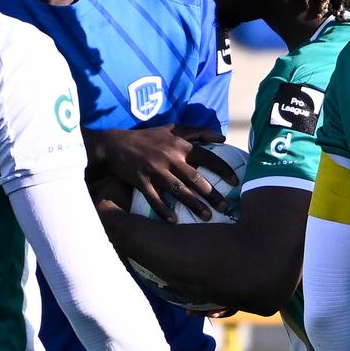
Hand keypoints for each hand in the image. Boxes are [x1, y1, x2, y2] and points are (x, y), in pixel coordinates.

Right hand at [88, 125, 236, 219]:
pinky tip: (174, 221)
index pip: (208, 157)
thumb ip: (198, 132)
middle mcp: (169, 158)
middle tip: (226, 207)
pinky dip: (164, 210)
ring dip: (194, 205)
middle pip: (195, 178)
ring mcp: (154, 170)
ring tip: (207, 216)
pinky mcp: (140, 181)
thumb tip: (223, 138)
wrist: (114, 144)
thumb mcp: (172, 129)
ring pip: (178, 190)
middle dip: (212, 194)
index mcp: (179, 145)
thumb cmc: (147, 137)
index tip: (235, 182)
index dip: (223, 170)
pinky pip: (154, 199)